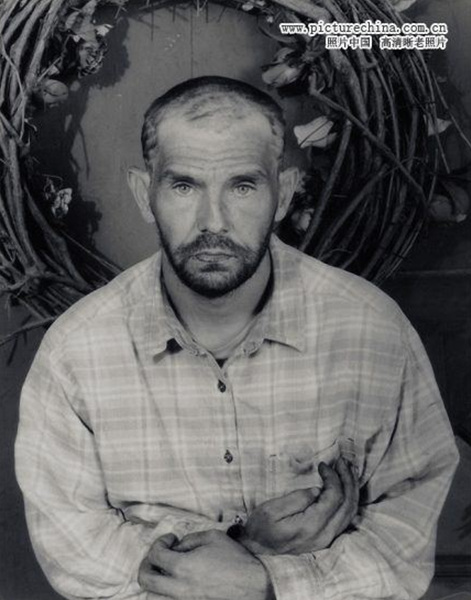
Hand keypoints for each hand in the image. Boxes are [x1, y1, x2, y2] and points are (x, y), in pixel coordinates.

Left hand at [138, 530, 271, 599]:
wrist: (254, 587)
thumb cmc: (235, 560)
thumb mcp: (213, 537)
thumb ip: (190, 539)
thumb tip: (178, 547)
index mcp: (182, 567)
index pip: (155, 554)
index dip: (160, 542)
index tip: (171, 539)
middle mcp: (178, 588)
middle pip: (146, 579)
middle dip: (147, 564)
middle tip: (158, 556)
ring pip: (153, 597)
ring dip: (154, 583)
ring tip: (163, 573)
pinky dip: (166, 594)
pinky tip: (175, 585)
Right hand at [241, 456, 358, 554]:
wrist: (256, 551)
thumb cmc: (260, 528)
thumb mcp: (271, 510)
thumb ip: (296, 499)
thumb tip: (318, 490)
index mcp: (311, 526)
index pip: (334, 497)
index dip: (333, 477)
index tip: (323, 465)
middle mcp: (324, 535)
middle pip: (347, 504)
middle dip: (348, 479)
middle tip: (343, 461)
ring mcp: (326, 539)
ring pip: (350, 513)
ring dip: (352, 489)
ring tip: (349, 471)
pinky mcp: (325, 539)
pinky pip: (345, 519)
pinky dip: (349, 500)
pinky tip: (346, 488)